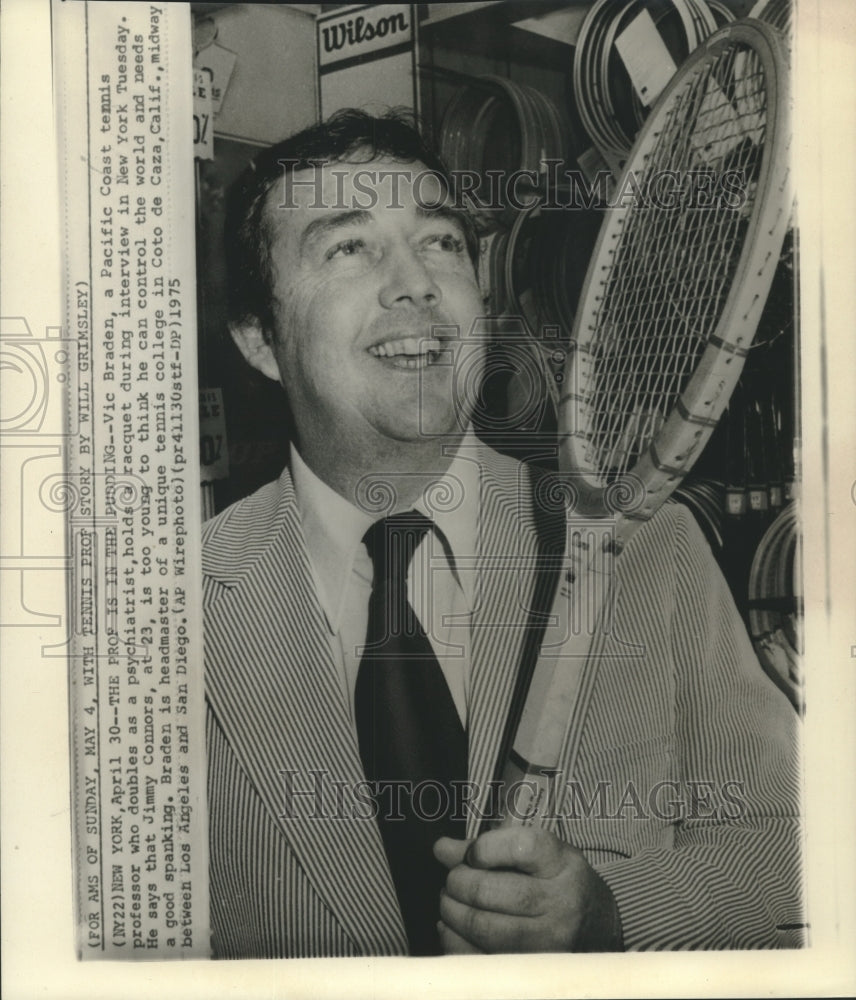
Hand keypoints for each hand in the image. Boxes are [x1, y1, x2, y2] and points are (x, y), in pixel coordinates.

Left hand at [433, 827, 622, 953]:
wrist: (597, 926)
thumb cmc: (557, 881)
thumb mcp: (536, 853)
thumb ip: (488, 847)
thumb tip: (441, 850)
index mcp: (562, 865)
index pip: (519, 847)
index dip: (484, 848)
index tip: (473, 854)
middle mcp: (560, 904)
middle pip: (491, 891)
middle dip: (458, 882)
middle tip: (453, 879)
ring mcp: (549, 943)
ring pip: (482, 928)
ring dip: (452, 911)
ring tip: (450, 900)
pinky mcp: (533, 970)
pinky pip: (479, 959)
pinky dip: (454, 941)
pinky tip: (451, 927)